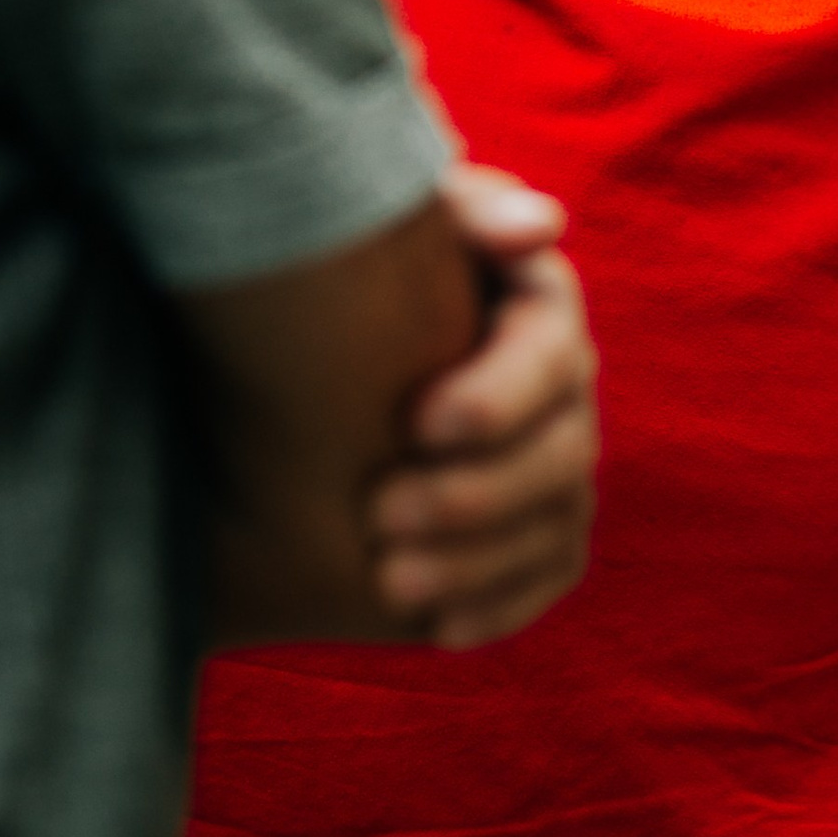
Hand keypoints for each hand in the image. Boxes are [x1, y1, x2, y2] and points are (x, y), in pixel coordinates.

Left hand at [367, 166, 597, 648]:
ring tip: (388, 580)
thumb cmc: (331, 273)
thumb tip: (540, 227)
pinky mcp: (535, 533)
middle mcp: (561, 389)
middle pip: (562, 451)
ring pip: (556, 524)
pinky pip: (545, 579)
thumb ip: (452, 208)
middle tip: (379, 515)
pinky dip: (497, 607)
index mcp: (533, 307)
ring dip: (480, 561)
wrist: (275, 372)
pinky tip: (435, 628)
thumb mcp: (374, 223)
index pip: (552, 352)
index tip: (413, 422)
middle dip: (478, 494)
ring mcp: (553, 465)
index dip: (499, 393)